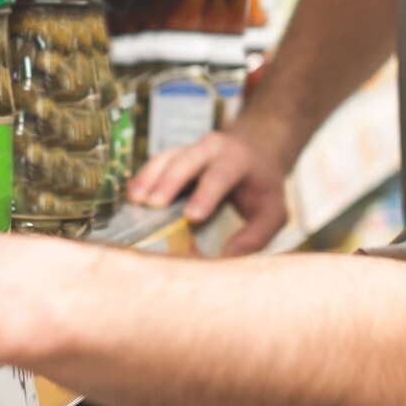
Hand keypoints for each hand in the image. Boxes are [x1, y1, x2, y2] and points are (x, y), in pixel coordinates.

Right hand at [126, 123, 289, 255]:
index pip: (221, 174)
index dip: (206, 194)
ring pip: (167, 157)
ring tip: (135, 201)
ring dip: (149, 177)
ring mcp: (190, 148)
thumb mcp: (273, 211)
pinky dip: (143, 177)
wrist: (256, 150)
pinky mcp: (175, 155)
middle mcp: (212, 148)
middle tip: (152, 204)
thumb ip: (255, 236)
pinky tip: (132, 195)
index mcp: (238, 159)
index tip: (192, 216)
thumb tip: (225, 258)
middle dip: (169, 181)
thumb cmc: (263, 187)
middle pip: (187, 160)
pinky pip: (156, 162)